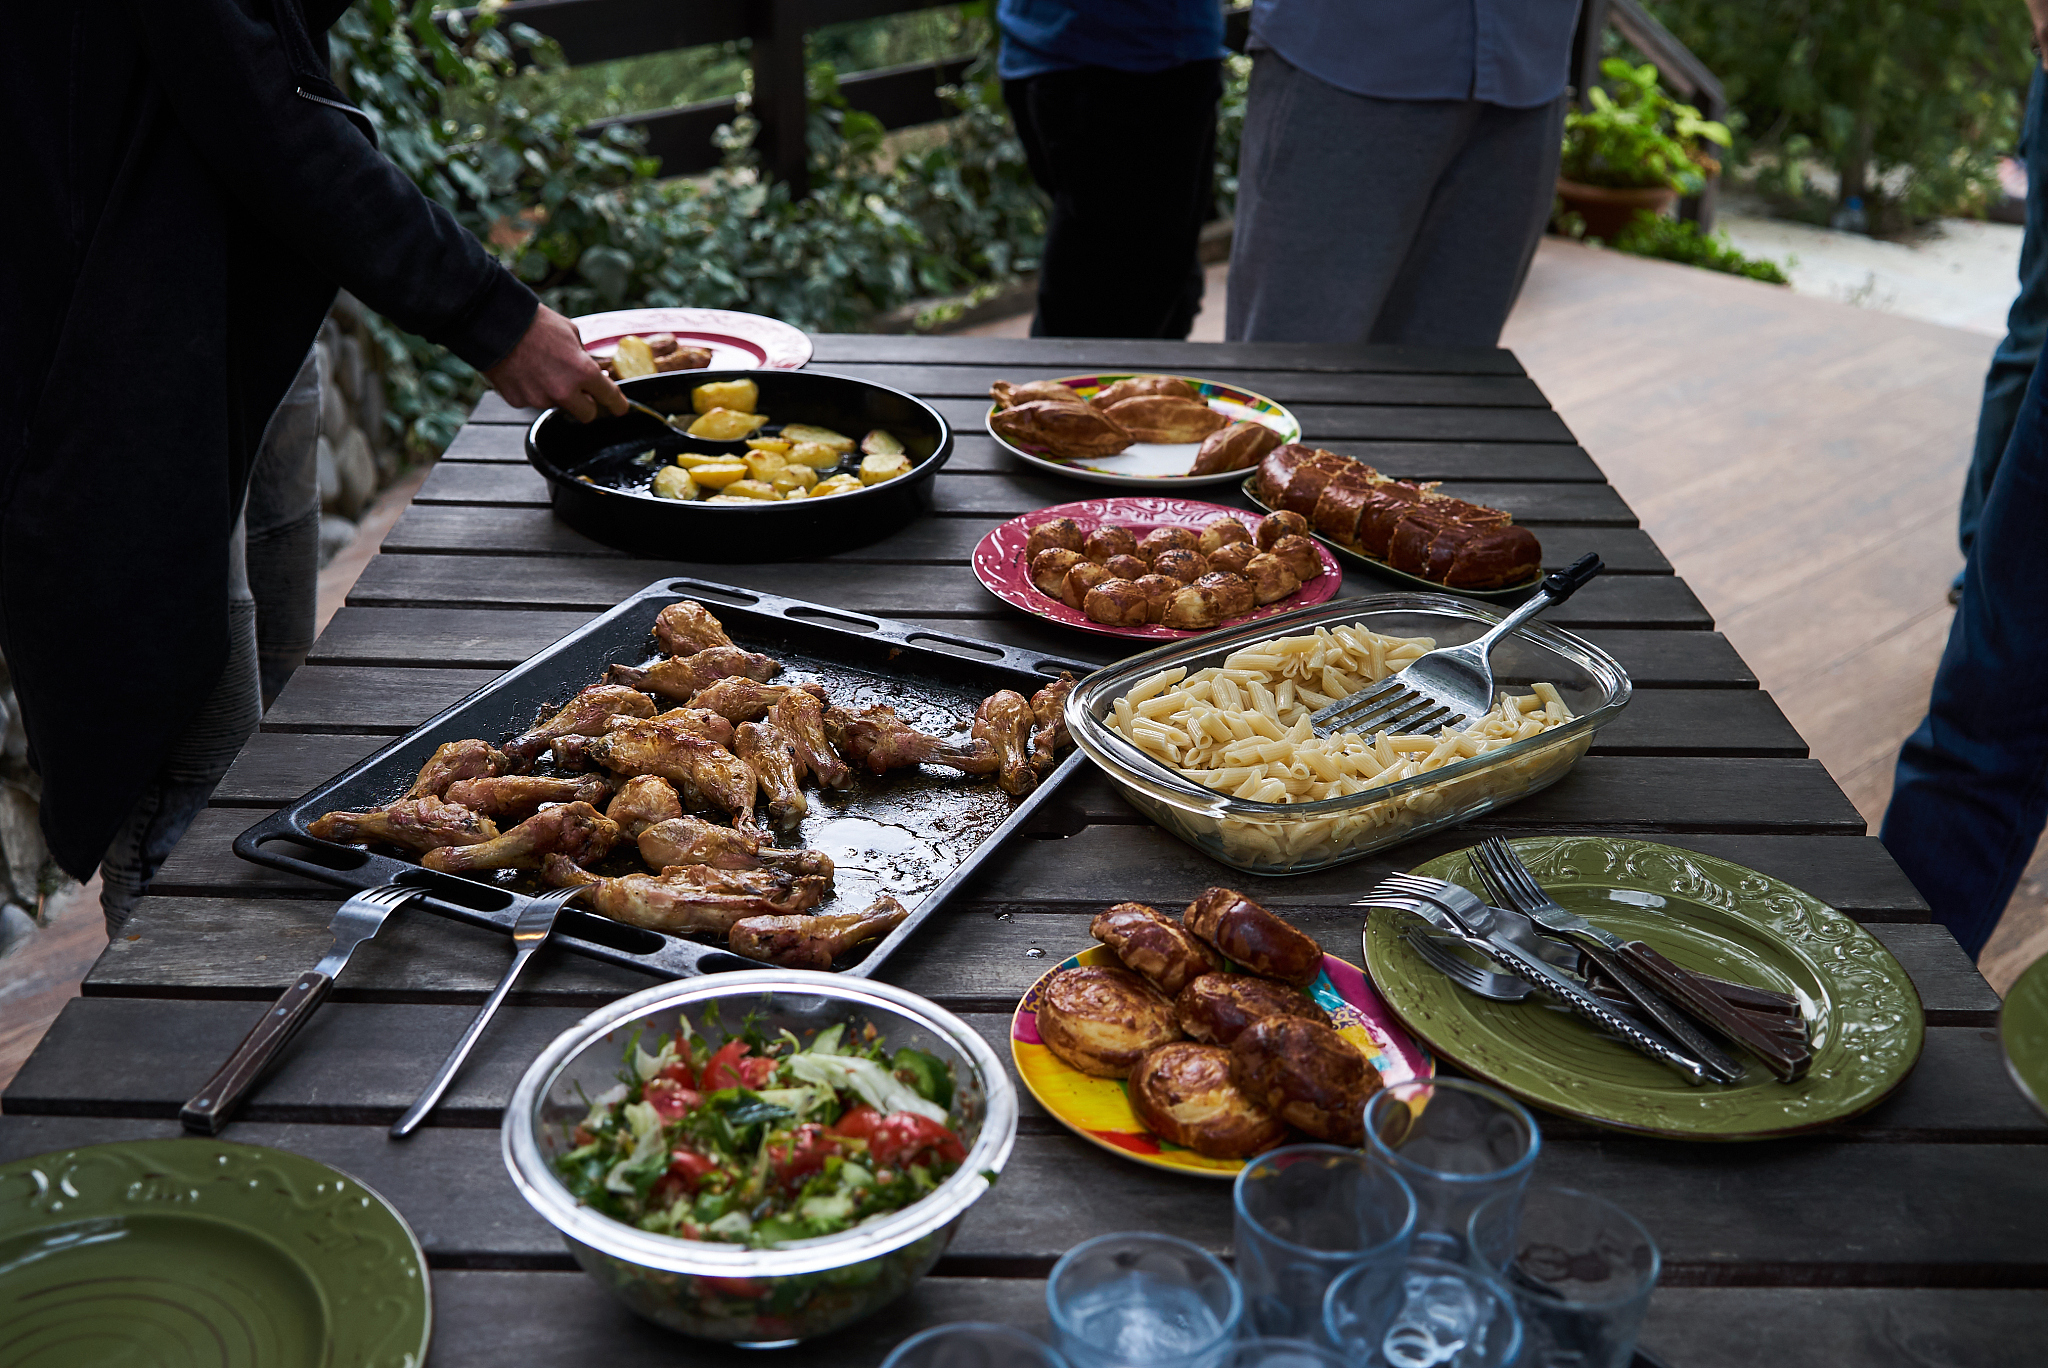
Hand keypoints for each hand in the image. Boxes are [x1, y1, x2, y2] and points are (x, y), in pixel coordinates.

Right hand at [483, 304, 626, 420]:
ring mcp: (540, 399)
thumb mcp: (571, 333)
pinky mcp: (519, 401)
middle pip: (587, 415)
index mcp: (583, 372)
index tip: (620, 408)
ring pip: (557, 405)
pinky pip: (533, 400)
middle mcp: (564, 391)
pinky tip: (525, 371)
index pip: (609, 397)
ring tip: (541, 367)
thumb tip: (593, 370)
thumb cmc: (535, 323)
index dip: (618, 404)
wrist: (495, 324)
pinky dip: (532, 390)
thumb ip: (584, 357)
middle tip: (581, 391)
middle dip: (587, 405)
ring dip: (555, 393)